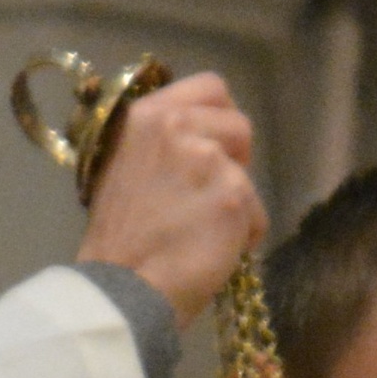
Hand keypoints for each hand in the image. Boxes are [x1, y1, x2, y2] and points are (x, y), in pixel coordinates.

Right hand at [77, 72, 267, 326]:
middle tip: (211, 195)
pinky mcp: (232, 193)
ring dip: (238, 203)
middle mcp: (174, 125)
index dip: (220, 117)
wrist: (123, 290)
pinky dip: (244, 237)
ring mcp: (206, 157)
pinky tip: (214, 253)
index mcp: (143, 115)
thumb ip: (160, 145)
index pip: (209, 87)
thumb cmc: (119, 242)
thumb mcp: (123, 170)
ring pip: (249, 173)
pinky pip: (257, 214)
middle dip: (235, 159)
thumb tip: (197, 143)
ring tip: (205, 231)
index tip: (214, 148)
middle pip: (239, 123)